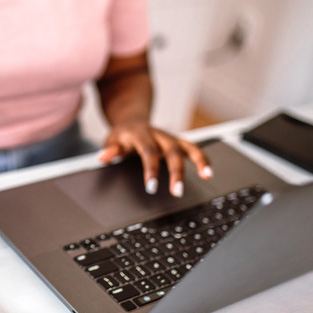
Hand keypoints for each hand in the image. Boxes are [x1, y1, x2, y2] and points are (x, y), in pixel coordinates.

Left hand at [97, 121, 212, 196]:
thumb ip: (110, 149)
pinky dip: (203, 159)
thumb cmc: (122, 135)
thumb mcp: (112, 140)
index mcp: (142, 135)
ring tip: (207, 176)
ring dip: (198, 161)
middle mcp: (159, 135)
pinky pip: (193, 149)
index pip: (148, 152)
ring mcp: (171, 138)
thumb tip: (103, 157)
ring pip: (188, 147)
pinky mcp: (178, 143)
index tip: (151, 187)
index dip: (151, 169)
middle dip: (176, 172)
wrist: (132, 121)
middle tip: (177, 191)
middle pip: (171, 152)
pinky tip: (209, 173)